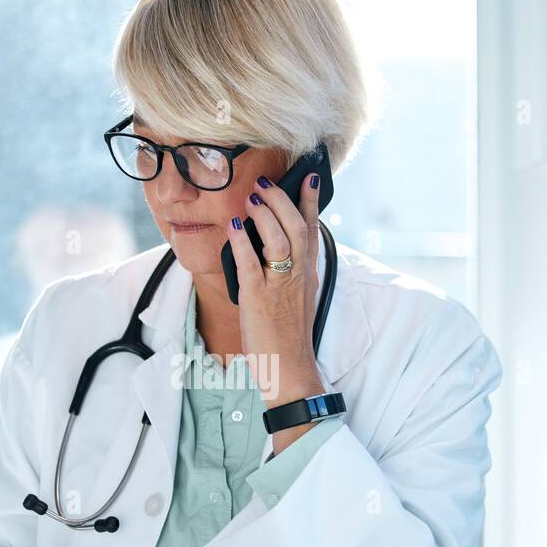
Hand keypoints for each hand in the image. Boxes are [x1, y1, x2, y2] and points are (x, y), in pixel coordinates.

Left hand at [227, 171, 326, 451]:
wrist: (289, 370)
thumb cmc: (288, 337)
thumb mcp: (298, 299)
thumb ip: (290, 272)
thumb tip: (269, 246)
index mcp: (309, 274)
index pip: (313, 230)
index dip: (311, 201)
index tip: (309, 176)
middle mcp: (299, 275)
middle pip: (297, 226)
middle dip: (282, 200)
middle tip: (265, 184)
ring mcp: (280, 285)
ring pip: (279, 239)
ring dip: (264, 215)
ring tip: (251, 198)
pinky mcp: (259, 298)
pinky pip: (251, 263)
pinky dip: (241, 242)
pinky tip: (233, 228)